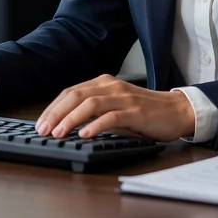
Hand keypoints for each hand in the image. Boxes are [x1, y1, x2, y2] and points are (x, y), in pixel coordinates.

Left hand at [35, 75, 194, 142]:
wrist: (177, 111)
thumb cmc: (145, 112)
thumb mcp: (115, 107)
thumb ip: (95, 110)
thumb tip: (67, 124)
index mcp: (104, 83)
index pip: (71, 92)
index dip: (53, 108)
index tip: (40, 124)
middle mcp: (111, 86)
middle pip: (76, 95)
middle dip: (56, 113)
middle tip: (43, 130)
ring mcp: (124, 98)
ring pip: (90, 104)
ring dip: (71, 119)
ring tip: (59, 134)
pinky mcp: (136, 111)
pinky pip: (112, 116)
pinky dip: (96, 125)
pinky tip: (85, 134)